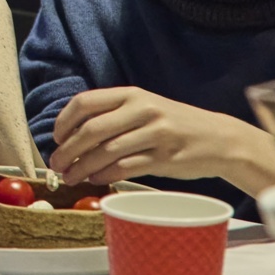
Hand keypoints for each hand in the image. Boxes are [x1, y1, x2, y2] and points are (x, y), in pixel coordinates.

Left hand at [49, 87, 274, 195]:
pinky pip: (126, 168)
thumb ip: (114, 115)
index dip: (64, 122)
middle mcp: (142, 110)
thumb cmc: (174, 124)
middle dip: (68, 150)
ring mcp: (155, 134)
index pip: (85, 103)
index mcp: (131, 94)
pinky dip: (105, 175)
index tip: (55, 139)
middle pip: (91, 130)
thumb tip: (72, 136)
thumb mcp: (145, 108)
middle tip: (56, 165)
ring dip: (83, 168)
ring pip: (106, 152)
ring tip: (71, 177)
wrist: (219, 139)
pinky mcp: (164, 158)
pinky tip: (96, 179)